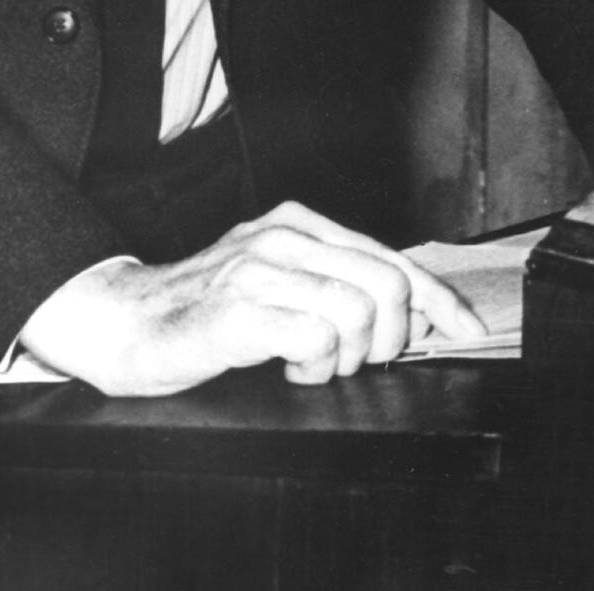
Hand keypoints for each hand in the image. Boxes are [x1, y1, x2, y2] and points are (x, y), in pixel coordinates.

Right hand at [20, 199, 485, 395]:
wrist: (128, 323)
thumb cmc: (208, 310)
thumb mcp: (280, 282)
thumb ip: (337, 285)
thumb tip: (414, 314)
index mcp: (300, 224)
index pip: (392, 258)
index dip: (437, 300)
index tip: (465, 329)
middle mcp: (284, 236)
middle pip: (387, 284)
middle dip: (390, 338)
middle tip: (359, 360)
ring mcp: (260, 269)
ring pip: (358, 312)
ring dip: (347, 358)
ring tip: (313, 364)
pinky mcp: (241, 308)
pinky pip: (316, 339)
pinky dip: (315, 367)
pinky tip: (288, 368)